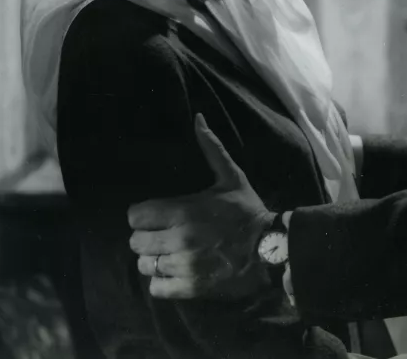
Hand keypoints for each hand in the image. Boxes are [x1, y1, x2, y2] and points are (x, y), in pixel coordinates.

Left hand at [128, 113, 277, 299]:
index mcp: (183, 210)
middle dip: (146, 237)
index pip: (135, 216)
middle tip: (162, 235)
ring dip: (154, 260)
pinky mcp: (190, 287)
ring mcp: (184, 265)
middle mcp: (179, 239)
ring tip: (169, 254)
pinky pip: (156, 288)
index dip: (142, 215)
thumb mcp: (231, 177)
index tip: (154, 216)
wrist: (271, 249)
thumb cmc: (247, 211)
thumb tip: (198, 118)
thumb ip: (211, 149)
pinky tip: (175, 271)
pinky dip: (162, 282)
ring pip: (144, 265)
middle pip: (135, 242)